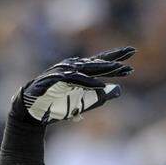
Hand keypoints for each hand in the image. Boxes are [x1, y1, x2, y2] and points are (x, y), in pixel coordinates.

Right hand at [11, 46, 134, 124]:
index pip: (100, 61)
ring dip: (103, 68)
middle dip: (114, 57)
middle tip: (132, 52)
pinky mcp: (56, 80)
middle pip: (97, 61)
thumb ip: (101, 96)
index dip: (116, 55)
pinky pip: (75, 80)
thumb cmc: (56, 105)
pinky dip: (88, 83)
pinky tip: (101, 86)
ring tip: (119, 67)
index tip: (133, 52)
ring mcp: (63, 72)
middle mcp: (72, 67)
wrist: (32, 112)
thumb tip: (119, 90)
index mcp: (79, 70)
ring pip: (87, 68)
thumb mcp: (84, 101)